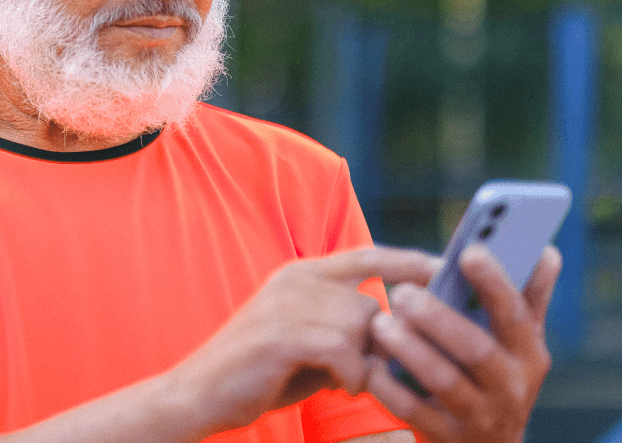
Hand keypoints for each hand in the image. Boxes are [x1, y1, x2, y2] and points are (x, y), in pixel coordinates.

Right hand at [172, 247, 438, 434]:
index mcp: (302, 273)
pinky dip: (351, 374)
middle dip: (382, 343)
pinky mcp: (282, 334)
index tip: (446, 270)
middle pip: (371, 303)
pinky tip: (337, 384)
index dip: (410, 261)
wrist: (199, 392)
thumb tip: (399, 335)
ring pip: (362, 327)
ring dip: (365, 362)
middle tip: (370, 372)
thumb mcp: (308, 338)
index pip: (368, 255)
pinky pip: (345, 351)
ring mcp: (287, 304)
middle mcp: (296, 279)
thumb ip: (346, 327)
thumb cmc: (261, 371)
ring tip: (345, 380)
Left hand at [367, 244, 562, 442]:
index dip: (494, 282)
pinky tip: (371, 366)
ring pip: (444, 381)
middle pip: (475, 349)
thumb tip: (545, 251)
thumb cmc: (500, 373)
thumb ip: (528, 296)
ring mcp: (479, 414)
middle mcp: (510, 385)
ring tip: (380, 322)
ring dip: (410, 350)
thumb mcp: (521, 341)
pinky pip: (414, 411)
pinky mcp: (446, 434)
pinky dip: (390, 388)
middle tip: (402, 291)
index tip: (469, 251)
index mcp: (527, 353)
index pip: (515, 314)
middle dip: (438, 318)